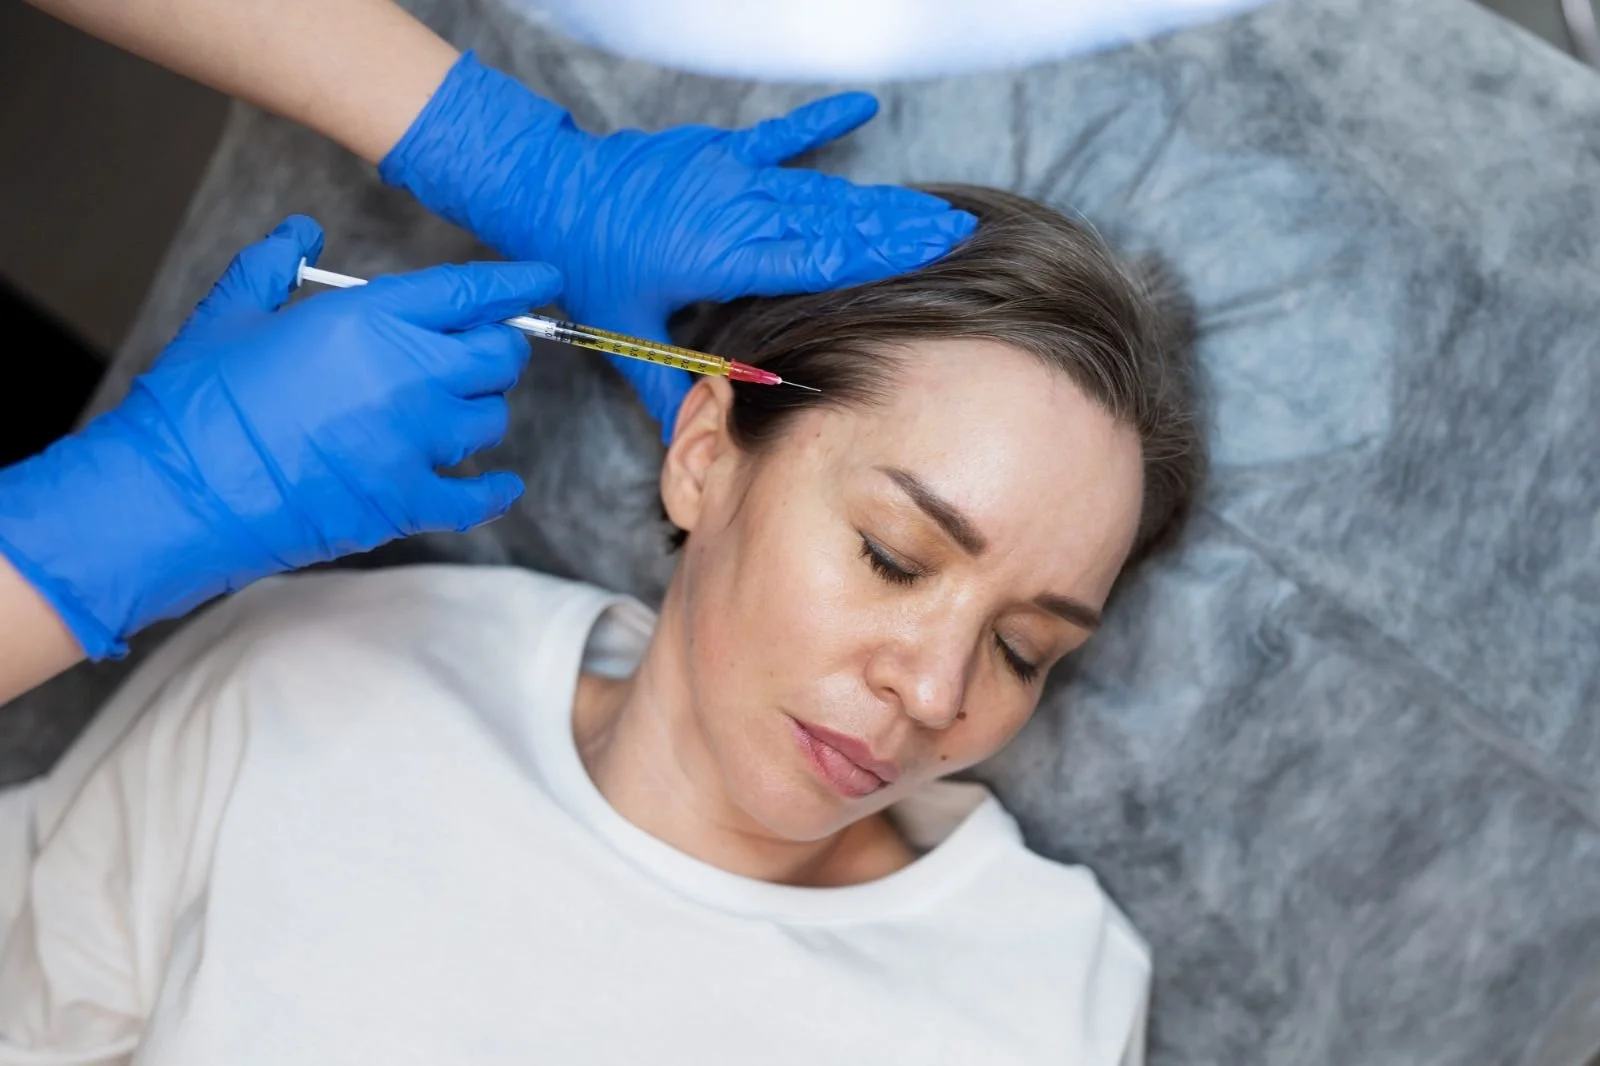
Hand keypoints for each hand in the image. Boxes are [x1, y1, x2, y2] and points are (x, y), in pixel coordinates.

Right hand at [0, 216, 560, 657]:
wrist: (178, 490)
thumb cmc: (199, 399)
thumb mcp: (232, 313)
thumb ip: (274, 264)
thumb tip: (299, 230)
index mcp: (370, 319)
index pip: (469, 292)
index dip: (515, 285)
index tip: (546, 280)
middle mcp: (408, 374)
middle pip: (496, 356)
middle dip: (497, 350)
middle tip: (482, 354)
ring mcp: (413, 440)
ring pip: (488, 420)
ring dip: (475, 413)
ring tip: (444, 414)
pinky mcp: (406, 500)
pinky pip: (476, 496)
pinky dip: (493, 492)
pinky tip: (501, 486)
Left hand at [380, 52, 976, 437]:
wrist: (548, 192)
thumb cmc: (588, 265)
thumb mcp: (627, 336)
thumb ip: (669, 387)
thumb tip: (699, 439)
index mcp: (727, 256)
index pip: (820, 260)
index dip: (880, 257)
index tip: (930, 256)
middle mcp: (740, 210)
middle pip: (837, 221)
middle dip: (900, 229)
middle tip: (957, 234)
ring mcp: (732, 173)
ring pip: (819, 188)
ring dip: (875, 198)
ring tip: (927, 207)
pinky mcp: (720, 148)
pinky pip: (780, 134)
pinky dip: (820, 122)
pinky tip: (861, 107)